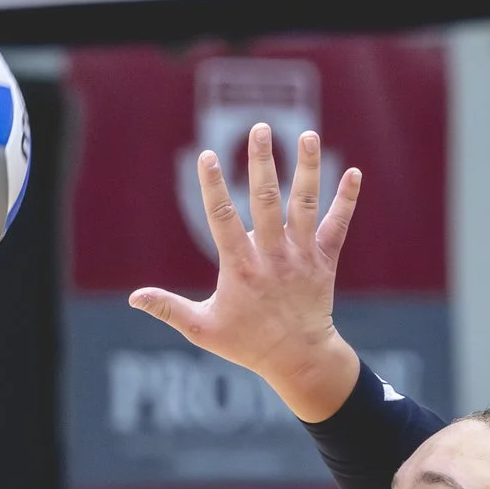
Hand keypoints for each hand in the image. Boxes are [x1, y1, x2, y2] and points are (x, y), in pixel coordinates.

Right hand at [128, 123, 363, 421]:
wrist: (299, 360)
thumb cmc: (247, 344)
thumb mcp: (203, 329)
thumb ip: (169, 308)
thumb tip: (134, 297)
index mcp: (241, 268)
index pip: (223, 220)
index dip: (213, 188)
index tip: (207, 156)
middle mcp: (273, 256)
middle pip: (266, 201)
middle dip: (262, 164)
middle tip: (259, 128)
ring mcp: (301, 256)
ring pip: (305, 206)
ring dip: (309, 169)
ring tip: (309, 135)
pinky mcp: (324, 261)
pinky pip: (337, 226)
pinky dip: (347, 200)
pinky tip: (356, 173)